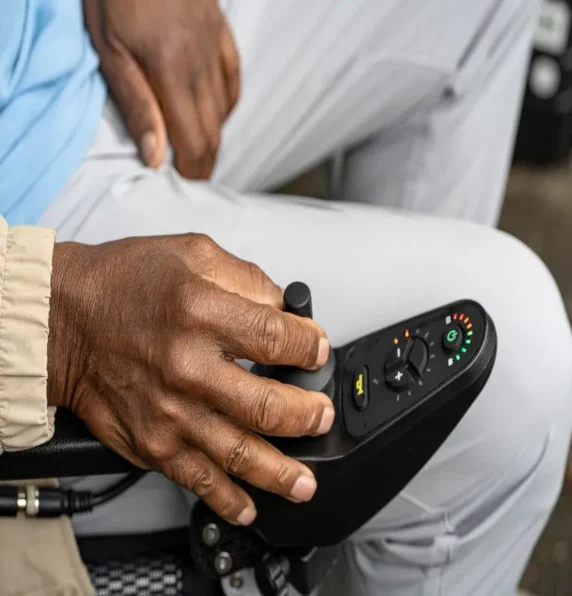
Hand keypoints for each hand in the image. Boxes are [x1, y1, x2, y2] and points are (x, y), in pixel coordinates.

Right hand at [48, 234, 333, 525]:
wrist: (64, 318)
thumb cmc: (123, 283)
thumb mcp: (193, 253)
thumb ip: (247, 278)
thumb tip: (284, 307)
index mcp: (202, 313)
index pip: (278, 339)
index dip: (310, 348)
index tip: (317, 351)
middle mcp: (187, 367)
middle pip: (268, 405)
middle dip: (308, 415)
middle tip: (321, 415)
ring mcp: (169, 411)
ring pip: (239, 452)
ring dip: (281, 471)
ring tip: (305, 480)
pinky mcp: (150, 439)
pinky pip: (194, 477)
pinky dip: (225, 498)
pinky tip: (248, 505)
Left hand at [83, 0, 239, 178]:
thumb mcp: (111, 50)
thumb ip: (138, 105)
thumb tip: (157, 157)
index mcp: (174, 77)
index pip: (194, 142)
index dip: (193, 170)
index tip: (187, 185)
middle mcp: (202, 69)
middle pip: (213, 131)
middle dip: (206, 161)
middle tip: (196, 178)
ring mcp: (216, 51)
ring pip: (224, 110)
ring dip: (216, 136)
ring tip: (204, 153)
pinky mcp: (221, 35)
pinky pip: (233, 81)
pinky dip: (228, 105)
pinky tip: (219, 113)